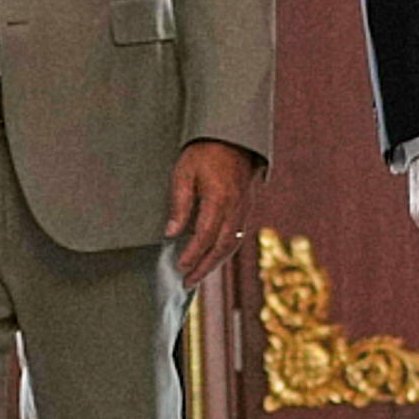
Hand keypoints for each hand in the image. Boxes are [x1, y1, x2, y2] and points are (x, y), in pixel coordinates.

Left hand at [164, 139, 257, 288]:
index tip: (179, 267)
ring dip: (215, 263)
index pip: (205, 236)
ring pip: (232, 244)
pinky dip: (224, 250)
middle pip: (221, 247)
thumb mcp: (184, 173)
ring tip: (198, 275)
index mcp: (219, 199)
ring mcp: (244, 209)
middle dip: (204, 268)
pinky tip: (213, 256)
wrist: (234, 136)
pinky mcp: (247, 207)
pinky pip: (237, 235)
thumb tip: (171, 233)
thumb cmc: (205, 151)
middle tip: (188, 282)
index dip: (192, 255)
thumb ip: (179, 204)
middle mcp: (235, 208)